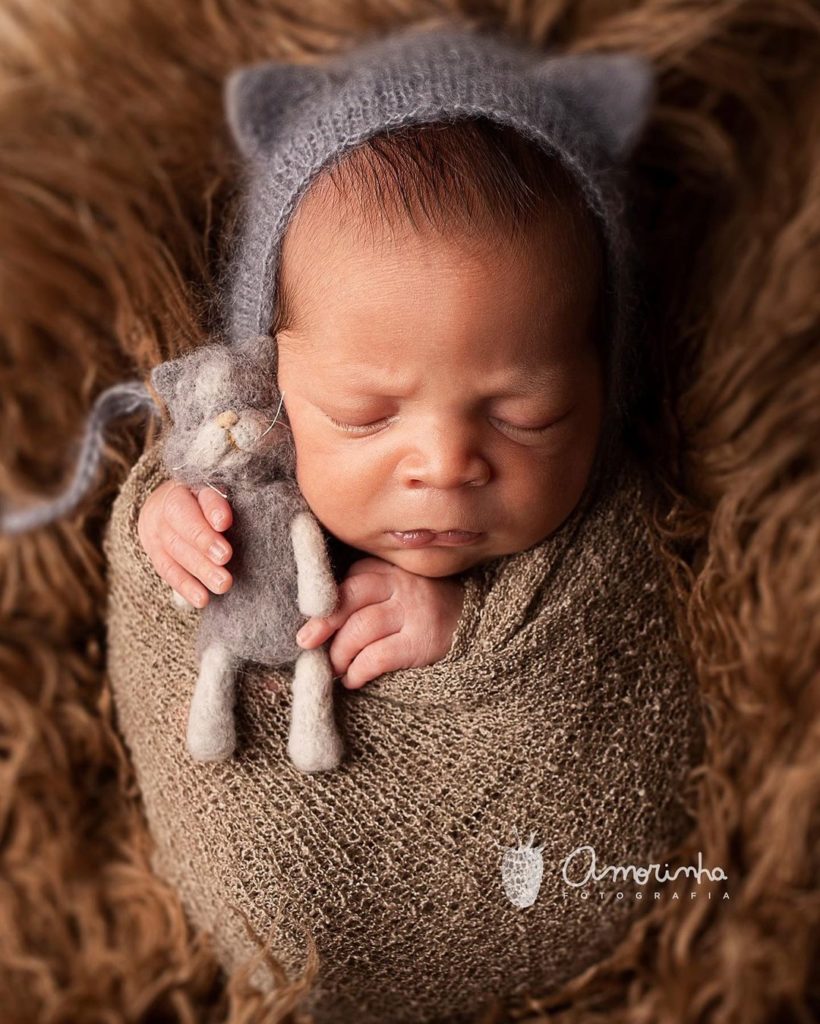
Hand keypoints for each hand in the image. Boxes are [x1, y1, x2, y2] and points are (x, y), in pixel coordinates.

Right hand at [137, 479, 234, 606]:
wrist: (166, 507)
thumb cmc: (207, 501)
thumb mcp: (218, 494)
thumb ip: (230, 503)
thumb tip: (256, 510)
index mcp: (191, 483)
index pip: (201, 493)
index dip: (213, 508)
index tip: (225, 523)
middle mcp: (169, 503)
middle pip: (185, 522)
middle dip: (204, 542)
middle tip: (226, 557)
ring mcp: (158, 529)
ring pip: (176, 549)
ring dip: (200, 569)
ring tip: (223, 584)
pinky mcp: (154, 552)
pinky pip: (168, 570)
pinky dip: (186, 586)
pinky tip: (202, 599)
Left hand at [295, 556, 464, 688]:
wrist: (482, 626)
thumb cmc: (427, 610)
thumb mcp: (400, 590)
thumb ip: (368, 593)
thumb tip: (317, 622)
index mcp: (392, 568)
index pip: (350, 578)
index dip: (325, 603)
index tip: (310, 623)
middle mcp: (402, 584)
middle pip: (350, 597)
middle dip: (323, 623)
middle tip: (306, 643)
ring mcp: (414, 612)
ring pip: (360, 629)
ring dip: (339, 654)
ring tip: (335, 669)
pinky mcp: (421, 641)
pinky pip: (378, 656)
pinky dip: (358, 671)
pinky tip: (353, 679)